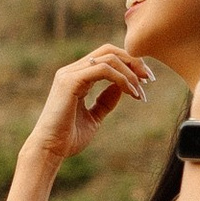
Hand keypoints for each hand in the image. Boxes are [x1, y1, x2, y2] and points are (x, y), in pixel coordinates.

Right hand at [23, 44, 155, 169]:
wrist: (50, 149)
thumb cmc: (68, 138)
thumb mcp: (94, 117)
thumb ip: (105, 101)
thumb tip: (121, 87)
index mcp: (76, 77)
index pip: (106, 57)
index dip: (129, 64)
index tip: (145, 81)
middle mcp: (71, 71)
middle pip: (109, 51)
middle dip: (133, 62)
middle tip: (149, 79)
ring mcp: (69, 74)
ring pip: (108, 58)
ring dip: (130, 72)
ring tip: (140, 90)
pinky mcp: (70, 82)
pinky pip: (102, 70)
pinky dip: (121, 78)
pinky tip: (130, 92)